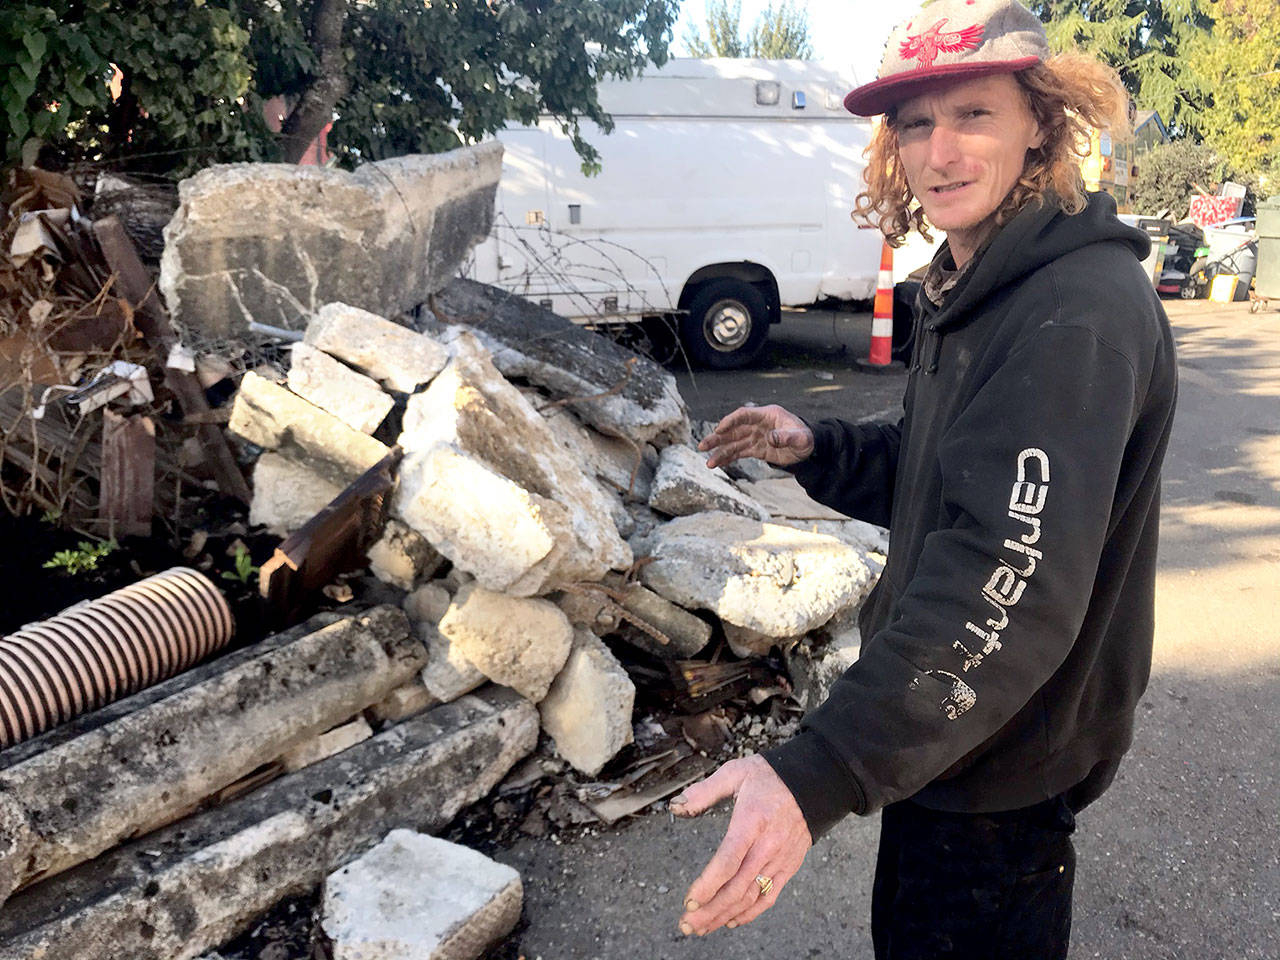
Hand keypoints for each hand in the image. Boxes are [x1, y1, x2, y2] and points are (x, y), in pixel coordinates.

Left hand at [671, 754, 812, 935]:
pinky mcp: (789, 866)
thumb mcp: (735, 772)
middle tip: (687, 924)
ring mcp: (780, 859)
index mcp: (752, 822)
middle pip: (737, 887)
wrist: (813, 783)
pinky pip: (769, 896)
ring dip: (725, 915)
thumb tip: (677, 806)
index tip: (689, 901)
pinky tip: (731, 920)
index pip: (727, 862)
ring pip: (751, 897)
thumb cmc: (771, 776)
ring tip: (702, 927)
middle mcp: (767, 846)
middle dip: (710, 910)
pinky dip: (750, 913)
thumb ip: (704, 791)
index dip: (708, 885)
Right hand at [698, 404, 814, 469]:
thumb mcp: (801, 438)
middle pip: (733, 430)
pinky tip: (717, 464)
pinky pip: (739, 453)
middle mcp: (758, 424)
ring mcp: (755, 436)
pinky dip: (728, 458)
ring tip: (708, 463)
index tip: (719, 430)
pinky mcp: (756, 448)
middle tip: (703, 446)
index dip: (731, 421)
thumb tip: (770, 438)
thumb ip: (786, 437)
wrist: (809, 448)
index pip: (744, 415)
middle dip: (717, 438)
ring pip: (733, 443)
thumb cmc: (806, 438)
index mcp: (767, 415)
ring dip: (720, 452)